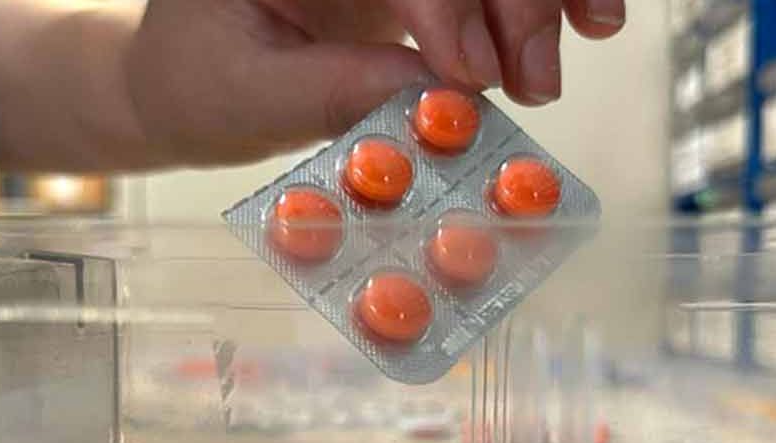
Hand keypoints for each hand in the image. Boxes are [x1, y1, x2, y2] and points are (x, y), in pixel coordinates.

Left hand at [126, 0, 625, 165]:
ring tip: (546, 77)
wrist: (187, 80)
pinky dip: (549, 0)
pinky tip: (588, 24)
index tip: (469, 72)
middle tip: (534, 81)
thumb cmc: (196, 83)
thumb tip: (439, 99)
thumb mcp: (245, 95)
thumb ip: (334, 92)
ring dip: (543, 1)